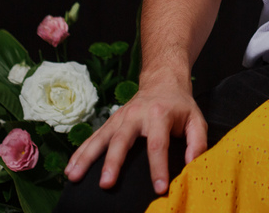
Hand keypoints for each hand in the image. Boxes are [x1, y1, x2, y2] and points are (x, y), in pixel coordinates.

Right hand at [64, 77, 206, 194]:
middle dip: (113, 163)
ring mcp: (119, 118)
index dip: (158, 167)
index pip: (158, 144)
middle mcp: (135, 115)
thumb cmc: (180, 105)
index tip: (159, 188)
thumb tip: (192, 164)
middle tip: (106, 183)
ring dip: (86, 158)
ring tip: (74, 177)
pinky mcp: (110, 122)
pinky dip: (80, 153)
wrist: (162, 81)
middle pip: (122, 140)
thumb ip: (198, 141)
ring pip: (100, 138)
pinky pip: (93, 138)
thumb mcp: (196, 119)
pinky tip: (70, 169)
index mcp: (159, 115)